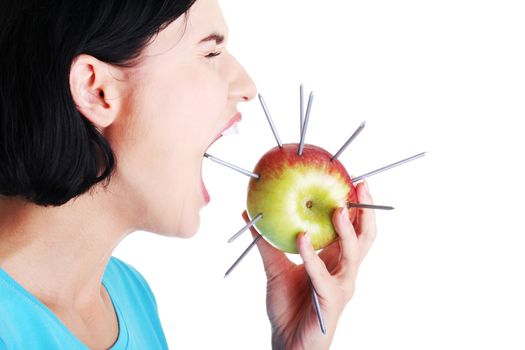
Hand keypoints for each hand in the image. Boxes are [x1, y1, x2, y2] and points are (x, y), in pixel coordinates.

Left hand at [242, 181, 376, 349]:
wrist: (287, 342)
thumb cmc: (287, 306)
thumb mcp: (274, 267)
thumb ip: (266, 242)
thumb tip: (248, 213)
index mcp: (333, 260)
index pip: (351, 228)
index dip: (355, 205)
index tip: (351, 179)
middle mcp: (343, 270)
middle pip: (364, 236)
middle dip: (366, 210)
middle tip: (360, 186)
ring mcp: (341, 285)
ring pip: (353, 253)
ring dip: (347, 230)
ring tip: (338, 209)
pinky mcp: (331, 300)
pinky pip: (322, 275)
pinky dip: (311, 256)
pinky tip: (301, 239)